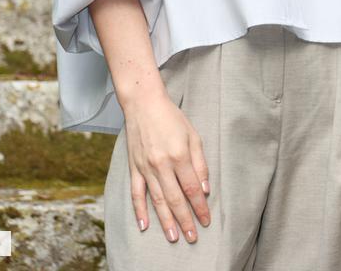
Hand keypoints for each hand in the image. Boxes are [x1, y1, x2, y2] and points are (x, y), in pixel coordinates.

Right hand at [122, 88, 210, 244]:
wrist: (143, 103)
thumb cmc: (171, 117)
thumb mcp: (193, 135)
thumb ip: (200, 163)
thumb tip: (205, 189)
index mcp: (179, 155)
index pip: (192, 189)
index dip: (200, 207)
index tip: (206, 220)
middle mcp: (162, 164)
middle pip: (176, 199)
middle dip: (185, 220)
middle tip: (192, 237)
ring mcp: (146, 167)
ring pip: (157, 200)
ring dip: (166, 221)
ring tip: (174, 237)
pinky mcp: (134, 167)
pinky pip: (136, 193)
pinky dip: (139, 210)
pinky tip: (144, 225)